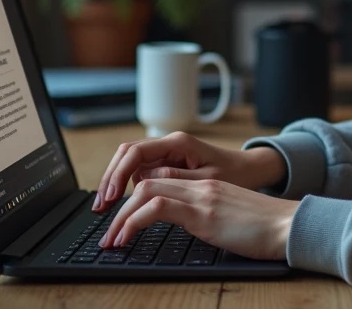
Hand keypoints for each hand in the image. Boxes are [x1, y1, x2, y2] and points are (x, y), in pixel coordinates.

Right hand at [93, 131, 286, 209]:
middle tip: (99, 206)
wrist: (252, 170)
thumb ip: (176, 180)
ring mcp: (168, 153)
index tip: (109, 197)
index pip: (135, 153)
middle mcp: (169, 145)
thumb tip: (144, 182)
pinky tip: (123, 204)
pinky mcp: (169, 164)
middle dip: (109, 178)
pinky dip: (128, 185)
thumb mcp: (208, 180)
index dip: (118, 175)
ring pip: (131, 163)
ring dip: (115, 182)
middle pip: (126, 156)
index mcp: (177, 143)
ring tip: (105, 208)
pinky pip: (142, 171)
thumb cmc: (236, 173)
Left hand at [97, 177, 297, 259]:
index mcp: (206, 186)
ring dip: (121, 216)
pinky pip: (157, 208)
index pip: (159, 179)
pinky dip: (134, 222)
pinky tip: (126, 239)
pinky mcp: (203, 213)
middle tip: (107, 233)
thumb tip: (192, 228)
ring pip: (145, 191)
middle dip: (120, 207)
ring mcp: (201, 196)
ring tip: (111, 240)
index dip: (134, 199)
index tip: (121, 221)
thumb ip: (209, 216)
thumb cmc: (267, 229)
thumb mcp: (231, 218)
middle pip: (146, 182)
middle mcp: (200, 185)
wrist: (290, 226)